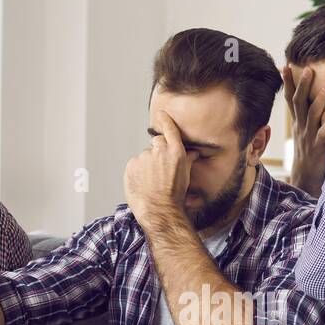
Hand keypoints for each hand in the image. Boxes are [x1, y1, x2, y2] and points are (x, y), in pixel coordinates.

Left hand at [124, 111, 193, 230]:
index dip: (165, 120)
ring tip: (151, 181)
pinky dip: (137, 172)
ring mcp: (143, 157)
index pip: (169, 128)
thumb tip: (194, 153)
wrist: (159, 210)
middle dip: (157, 152)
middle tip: (160, 169)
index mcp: (175, 151)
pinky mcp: (131, 165)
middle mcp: (159, 150)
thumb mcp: (186, 176)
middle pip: (156, 142)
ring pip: (145, 157)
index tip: (162, 114)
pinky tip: (143, 183)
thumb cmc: (175, 196)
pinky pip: (134, 165)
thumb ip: (188, 160)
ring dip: (147, 165)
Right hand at [282, 66, 324, 196]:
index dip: (288, 83)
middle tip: (308, 69)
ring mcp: (308, 137)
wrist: (305, 179)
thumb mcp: (306, 133)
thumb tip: (310, 103)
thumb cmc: (309, 154)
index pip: (291, 99)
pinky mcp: (318, 147)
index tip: (284, 66)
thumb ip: (308, 118)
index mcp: (298, 123)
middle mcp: (301, 127)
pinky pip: (323, 134)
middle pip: (299, 102)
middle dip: (303, 85)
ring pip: (312, 115)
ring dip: (319, 99)